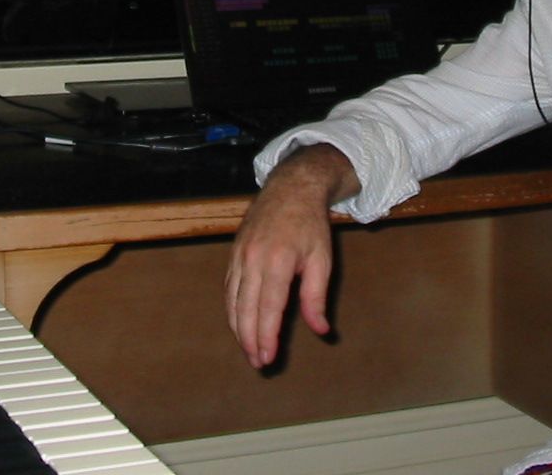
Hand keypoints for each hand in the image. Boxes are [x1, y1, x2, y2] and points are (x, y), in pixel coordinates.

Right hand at [225, 144, 355, 368]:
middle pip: (245, 309)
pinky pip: (228, 288)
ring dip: (238, 329)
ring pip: (232, 301)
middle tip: (258, 363)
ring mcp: (239, 255)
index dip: (266, 336)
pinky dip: (232, 310)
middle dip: (250, 340)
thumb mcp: (323, 259)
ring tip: (248, 350)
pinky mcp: (233, 254)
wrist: (290, 188)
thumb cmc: (310, 225)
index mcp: (278, 261)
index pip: (268, 308)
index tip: (268, 357)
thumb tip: (320, 330)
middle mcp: (253, 259)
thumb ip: (316, 297)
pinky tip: (239, 324)